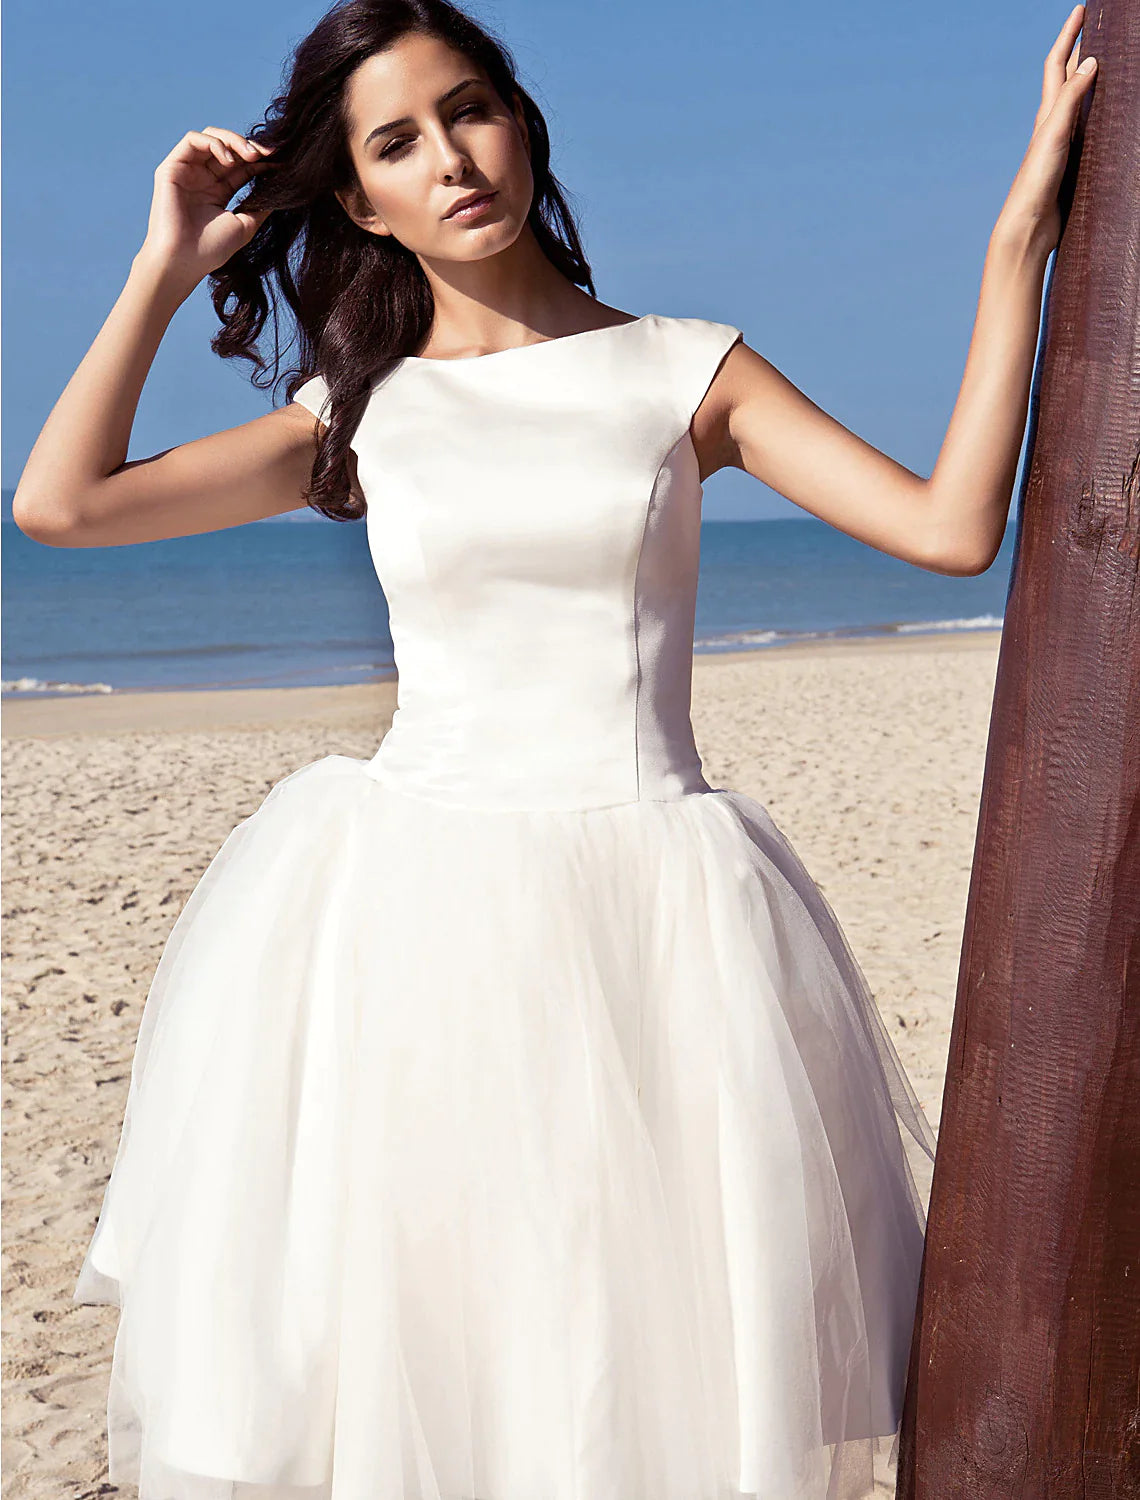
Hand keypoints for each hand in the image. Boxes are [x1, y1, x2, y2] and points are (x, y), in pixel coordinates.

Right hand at [137, 127, 275, 289]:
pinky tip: (229, 159)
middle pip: (229, 148)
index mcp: (218, 192)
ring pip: (211, 137)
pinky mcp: (172, 167)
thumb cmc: (212, 249)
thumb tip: (280, 193)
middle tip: (268, 154)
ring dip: (234, 141)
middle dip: (250, 147)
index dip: (261, 161)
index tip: (280, 162)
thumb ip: (260, 207)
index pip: (242, 166)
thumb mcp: (244, 225)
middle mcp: (202, 178)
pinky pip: (193, 140)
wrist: (183, 260)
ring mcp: (187, 171)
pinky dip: (214, 143)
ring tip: (252, 155)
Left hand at [998, 6, 1097, 254]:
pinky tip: (1106, 117)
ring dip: (1088, 79)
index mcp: (1047, 114)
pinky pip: (1086, 127)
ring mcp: (1061, 143)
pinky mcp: (1069, 162)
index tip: (1082, 9)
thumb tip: (1090, 61)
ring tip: (1106, 60)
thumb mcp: (1054, 135)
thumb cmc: (1036, 182)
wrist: (1028, 226)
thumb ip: (1070, 99)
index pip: (1057, 64)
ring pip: (1077, 101)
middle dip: (1080, 50)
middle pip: (1067, 78)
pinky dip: (1096, 112)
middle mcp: (1052, 125)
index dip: (1068, 35)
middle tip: (1098, 27)